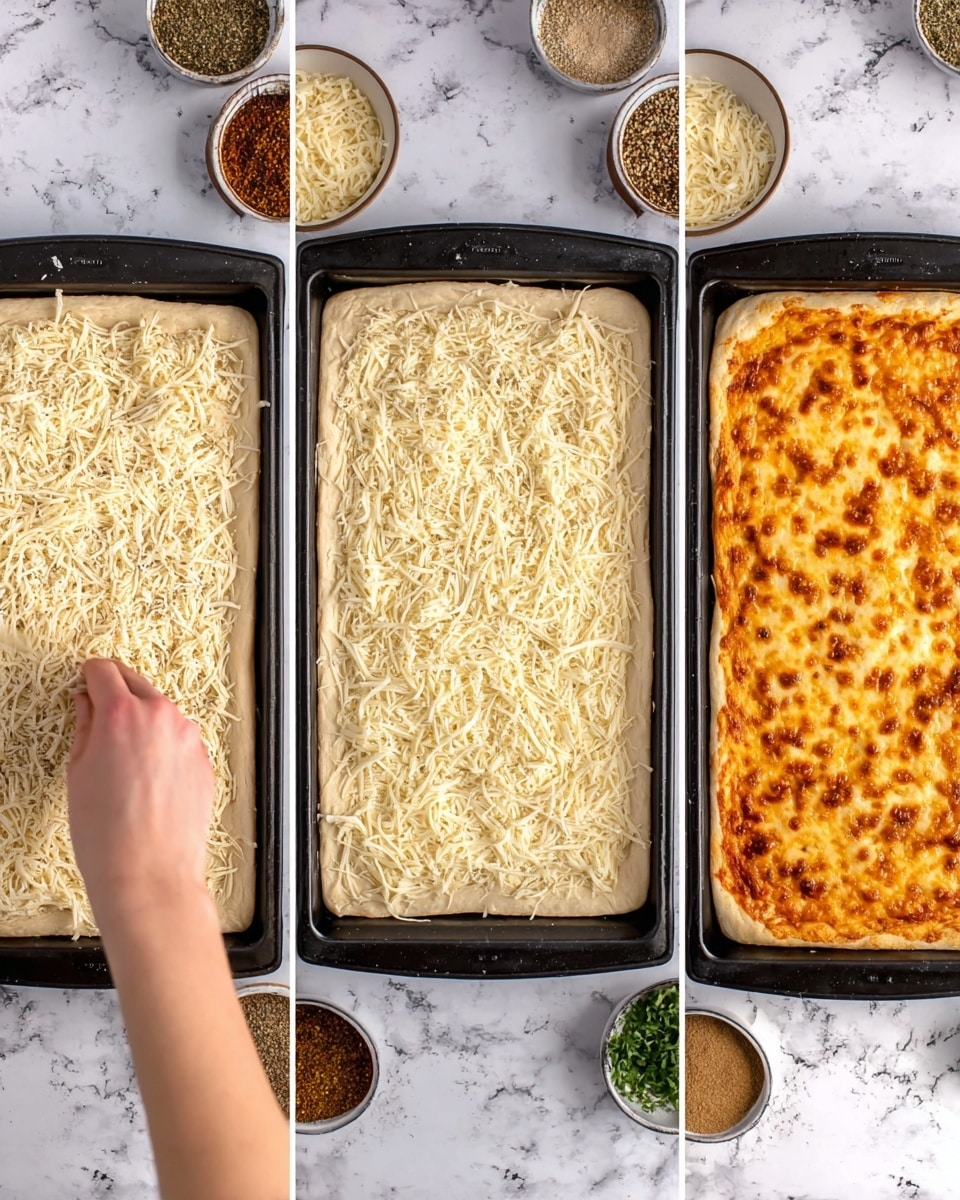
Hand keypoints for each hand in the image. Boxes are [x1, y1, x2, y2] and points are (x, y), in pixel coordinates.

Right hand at [68, 658, 214, 927]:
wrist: (150, 873)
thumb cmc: (106, 831)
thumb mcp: (78, 772)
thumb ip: (85, 726)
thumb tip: (88, 702)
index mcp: (122, 713)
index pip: (104, 671)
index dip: (89, 676)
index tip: (84, 683)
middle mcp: (161, 715)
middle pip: (135, 683)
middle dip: (116, 692)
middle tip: (98, 713)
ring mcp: (188, 737)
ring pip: (160, 712)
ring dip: (143, 720)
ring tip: (123, 758)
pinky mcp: (204, 759)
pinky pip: (178, 739)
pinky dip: (163, 745)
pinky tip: (147, 778)